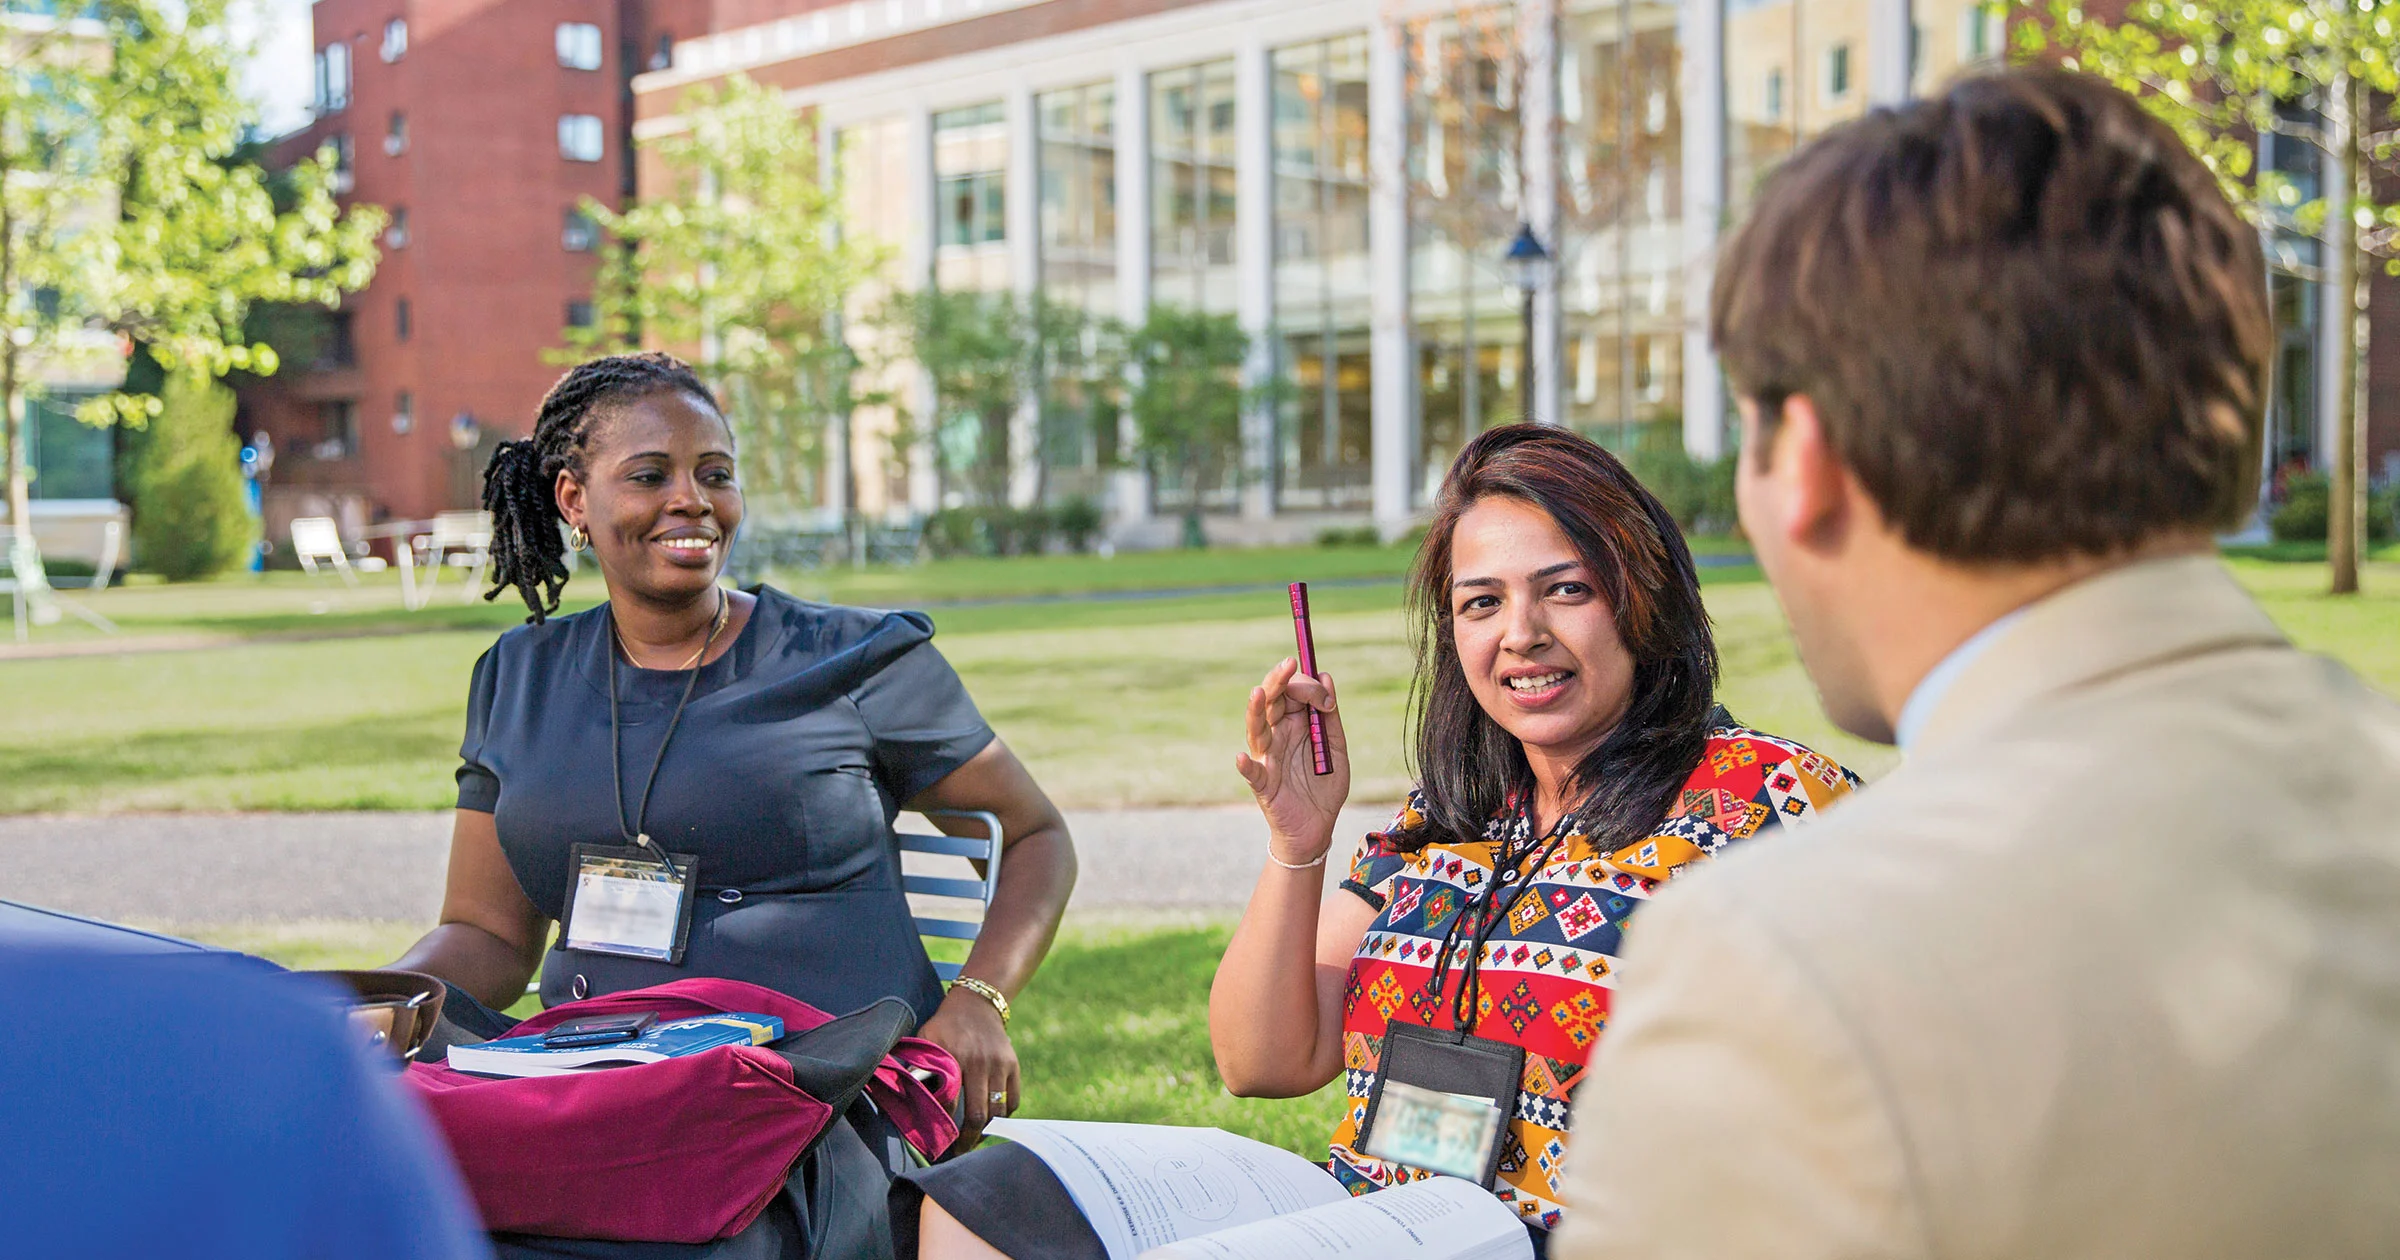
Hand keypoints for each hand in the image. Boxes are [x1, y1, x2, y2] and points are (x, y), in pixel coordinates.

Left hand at [919, 984, 1020, 1146]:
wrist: (976, 1004)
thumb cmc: (944, 1025)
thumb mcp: (925, 1038)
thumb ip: (916, 1065)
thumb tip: (903, 1093)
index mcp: (955, 1056)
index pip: (951, 1104)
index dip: (945, 1128)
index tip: (938, 1143)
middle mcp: (980, 1062)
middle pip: (979, 1114)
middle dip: (968, 1139)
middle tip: (959, 1152)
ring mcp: (1000, 1064)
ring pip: (998, 1111)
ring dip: (988, 1131)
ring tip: (975, 1140)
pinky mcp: (1013, 1065)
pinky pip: (1013, 1100)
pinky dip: (1004, 1116)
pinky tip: (992, 1122)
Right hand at [1233, 657, 1351, 866]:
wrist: (1317, 827)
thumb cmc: (1324, 786)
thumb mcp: (1336, 748)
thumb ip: (1330, 717)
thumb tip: (1326, 677)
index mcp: (1295, 724)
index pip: (1292, 692)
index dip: (1308, 686)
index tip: (1326, 697)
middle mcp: (1277, 736)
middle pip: (1270, 702)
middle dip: (1278, 681)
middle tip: (1289, 664)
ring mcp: (1267, 758)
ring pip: (1257, 730)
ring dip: (1255, 711)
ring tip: (1258, 693)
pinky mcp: (1263, 785)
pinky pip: (1252, 774)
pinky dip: (1245, 766)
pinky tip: (1242, 757)